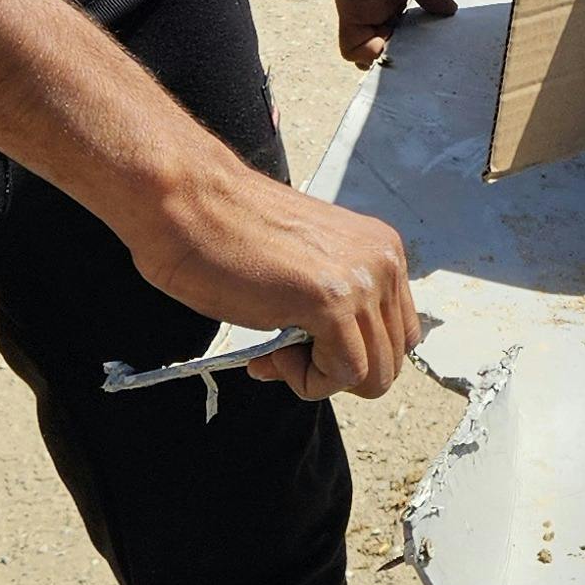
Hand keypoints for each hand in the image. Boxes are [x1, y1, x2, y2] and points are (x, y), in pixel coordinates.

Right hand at [130, 158, 421, 399]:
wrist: (187, 203)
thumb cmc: (227, 236)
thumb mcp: (305, 270)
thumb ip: (336, 305)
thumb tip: (340, 365)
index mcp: (381, 249)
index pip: (397, 333)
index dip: (349, 353)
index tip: (300, 342)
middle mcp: (384, 261)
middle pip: (391, 359)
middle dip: (335, 371)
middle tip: (281, 352)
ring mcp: (363, 281)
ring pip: (374, 374)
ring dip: (320, 377)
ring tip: (275, 350)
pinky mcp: (333, 302)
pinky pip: (343, 375)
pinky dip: (307, 381)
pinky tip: (273, 354)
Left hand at [315, 0, 459, 66]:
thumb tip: (444, 10)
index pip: (419, 12)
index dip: (429, 28)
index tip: (443, 38)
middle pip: (400, 34)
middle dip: (414, 50)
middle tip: (429, 56)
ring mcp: (370, 0)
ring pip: (379, 46)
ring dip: (393, 58)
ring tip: (410, 58)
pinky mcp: (352, 5)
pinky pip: (354, 46)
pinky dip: (368, 56)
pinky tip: (384, 49)